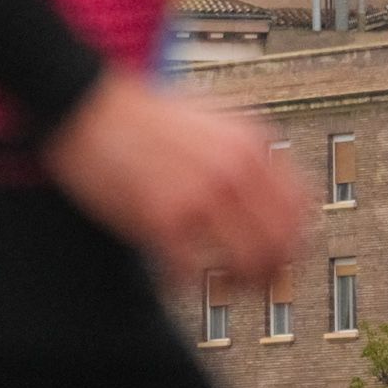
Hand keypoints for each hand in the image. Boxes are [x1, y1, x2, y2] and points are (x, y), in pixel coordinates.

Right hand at [44, 66, 312, 294]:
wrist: (86, 104)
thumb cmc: (141, 111)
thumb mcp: (211, 116)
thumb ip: (245, 150)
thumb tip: (273, 195)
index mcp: (250, 141)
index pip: (300, 208)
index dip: (296, 241)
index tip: (284, 254)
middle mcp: (233, 168)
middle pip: (280, 243)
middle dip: (271, 270)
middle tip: (254, 281)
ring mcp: (200, 195)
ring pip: (245, 264)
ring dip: (235, 283)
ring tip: (218, 283)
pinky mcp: (162, 218)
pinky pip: (189, 272)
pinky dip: (184, 282)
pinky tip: (173, 273)